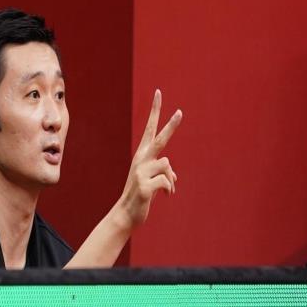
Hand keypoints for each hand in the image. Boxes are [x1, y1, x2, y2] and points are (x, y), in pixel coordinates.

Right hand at [118, 89, 181, 228]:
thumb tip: (173, 176)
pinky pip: (167, 182)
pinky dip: (169, 189)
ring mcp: (140, 172)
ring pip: (167, 166)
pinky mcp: (144, 186)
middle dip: (170, 126)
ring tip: (165, 191)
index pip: (149, 128)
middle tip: (180, 112)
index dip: (155, 111)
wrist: (126, 214)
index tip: (158, 93)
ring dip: (171, 180)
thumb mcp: (152, 180)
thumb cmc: (140, 196)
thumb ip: (162, 173)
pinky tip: (164, 196)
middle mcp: (140, 160)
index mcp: (142, 156)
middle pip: (158, 139)